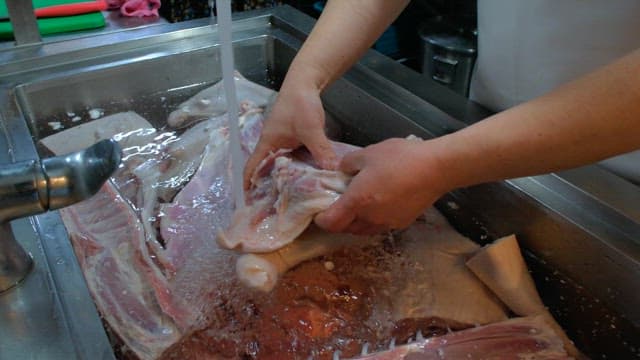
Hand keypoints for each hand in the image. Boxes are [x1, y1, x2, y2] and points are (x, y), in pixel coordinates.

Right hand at [243, 80, 335, 189]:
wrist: (306, 81)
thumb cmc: (300, 104)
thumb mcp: (311, 129)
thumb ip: (320, 150)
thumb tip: (331, 172)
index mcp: (268, 143)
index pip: (253, 166)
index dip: (248, 183)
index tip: (247, 200)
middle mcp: (273, 144)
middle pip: (268, 169)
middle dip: (269, 186)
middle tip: (275, 207)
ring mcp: (283, 141)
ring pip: (282, 164)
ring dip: (285, 178)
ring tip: (291, 198)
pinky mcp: (294, 138)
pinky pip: (293, 157)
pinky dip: (297, 168)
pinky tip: (307, 178)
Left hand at [314, 137, 447, 234]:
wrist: (436, 168)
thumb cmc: (400, 158)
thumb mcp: (368, 153)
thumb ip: (348, 164)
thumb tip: (341, 171)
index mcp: (357, 201)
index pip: (331, 223)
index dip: (321, 220)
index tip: (319, 212)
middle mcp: (370, 218)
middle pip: (346, 229)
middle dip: (338, 220)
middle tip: (338, 204)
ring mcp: (387, 223)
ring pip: (363, 230)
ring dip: (355, 222)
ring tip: (358, 204)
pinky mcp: (402, 223)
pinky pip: (379, 226)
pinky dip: (372, 219)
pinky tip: (379, 202)